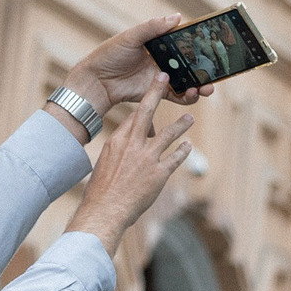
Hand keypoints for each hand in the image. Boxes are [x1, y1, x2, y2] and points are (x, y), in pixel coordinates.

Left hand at [66, 14, 219, 118]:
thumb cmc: (108, 55)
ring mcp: (162, 78)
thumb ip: (152, 28)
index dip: (199, 44)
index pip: (184, 42)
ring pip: (188, 81)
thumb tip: (177, 17)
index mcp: (159, 44)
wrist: (94, 81)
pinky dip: (187, 97)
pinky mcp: (157, 93)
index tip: (215, 45)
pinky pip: (177, 96)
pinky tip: (192, 94)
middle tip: (217, 72)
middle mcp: (164, 60)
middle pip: (191, 64)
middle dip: (206, 68)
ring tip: (205, 87)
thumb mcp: (130, 37)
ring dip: (200, 85)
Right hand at [66, 92, 196, 255]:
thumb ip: (119, 151)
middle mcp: (132, 145)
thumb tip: (126, 146)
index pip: (133, 117)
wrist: (104, 211)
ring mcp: (147, 159)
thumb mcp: (105, 164)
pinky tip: (187, 146)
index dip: (144, 103)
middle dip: (157, 93)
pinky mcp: (159, 174)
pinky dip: (183, 151)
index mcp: (117, 142)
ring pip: (169, 134)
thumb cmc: (100, 191)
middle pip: (147, 112)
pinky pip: (176, 157)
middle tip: (166, 79)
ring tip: (189, 118)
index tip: (151, 91)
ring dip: (181, 125)